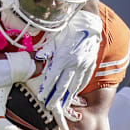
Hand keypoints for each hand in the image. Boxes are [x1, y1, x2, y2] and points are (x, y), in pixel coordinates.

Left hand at [36, 11, 101, 129]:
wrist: (88, 22)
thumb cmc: (68, 29)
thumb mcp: (55, 38)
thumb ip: (47, 51)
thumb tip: (38, 59)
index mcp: (63, 57)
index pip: (52, 78)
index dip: (46, 89)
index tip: (41, 98)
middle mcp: (74, 63)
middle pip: (63, 86)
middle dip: (55, 98)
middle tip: (49, 107)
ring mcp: (84, 65)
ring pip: (75, 86)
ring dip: (67, 97)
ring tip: (62, 106)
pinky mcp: (91, 64)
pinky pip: (84, 80)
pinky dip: (78, 88)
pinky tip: (74, 94)